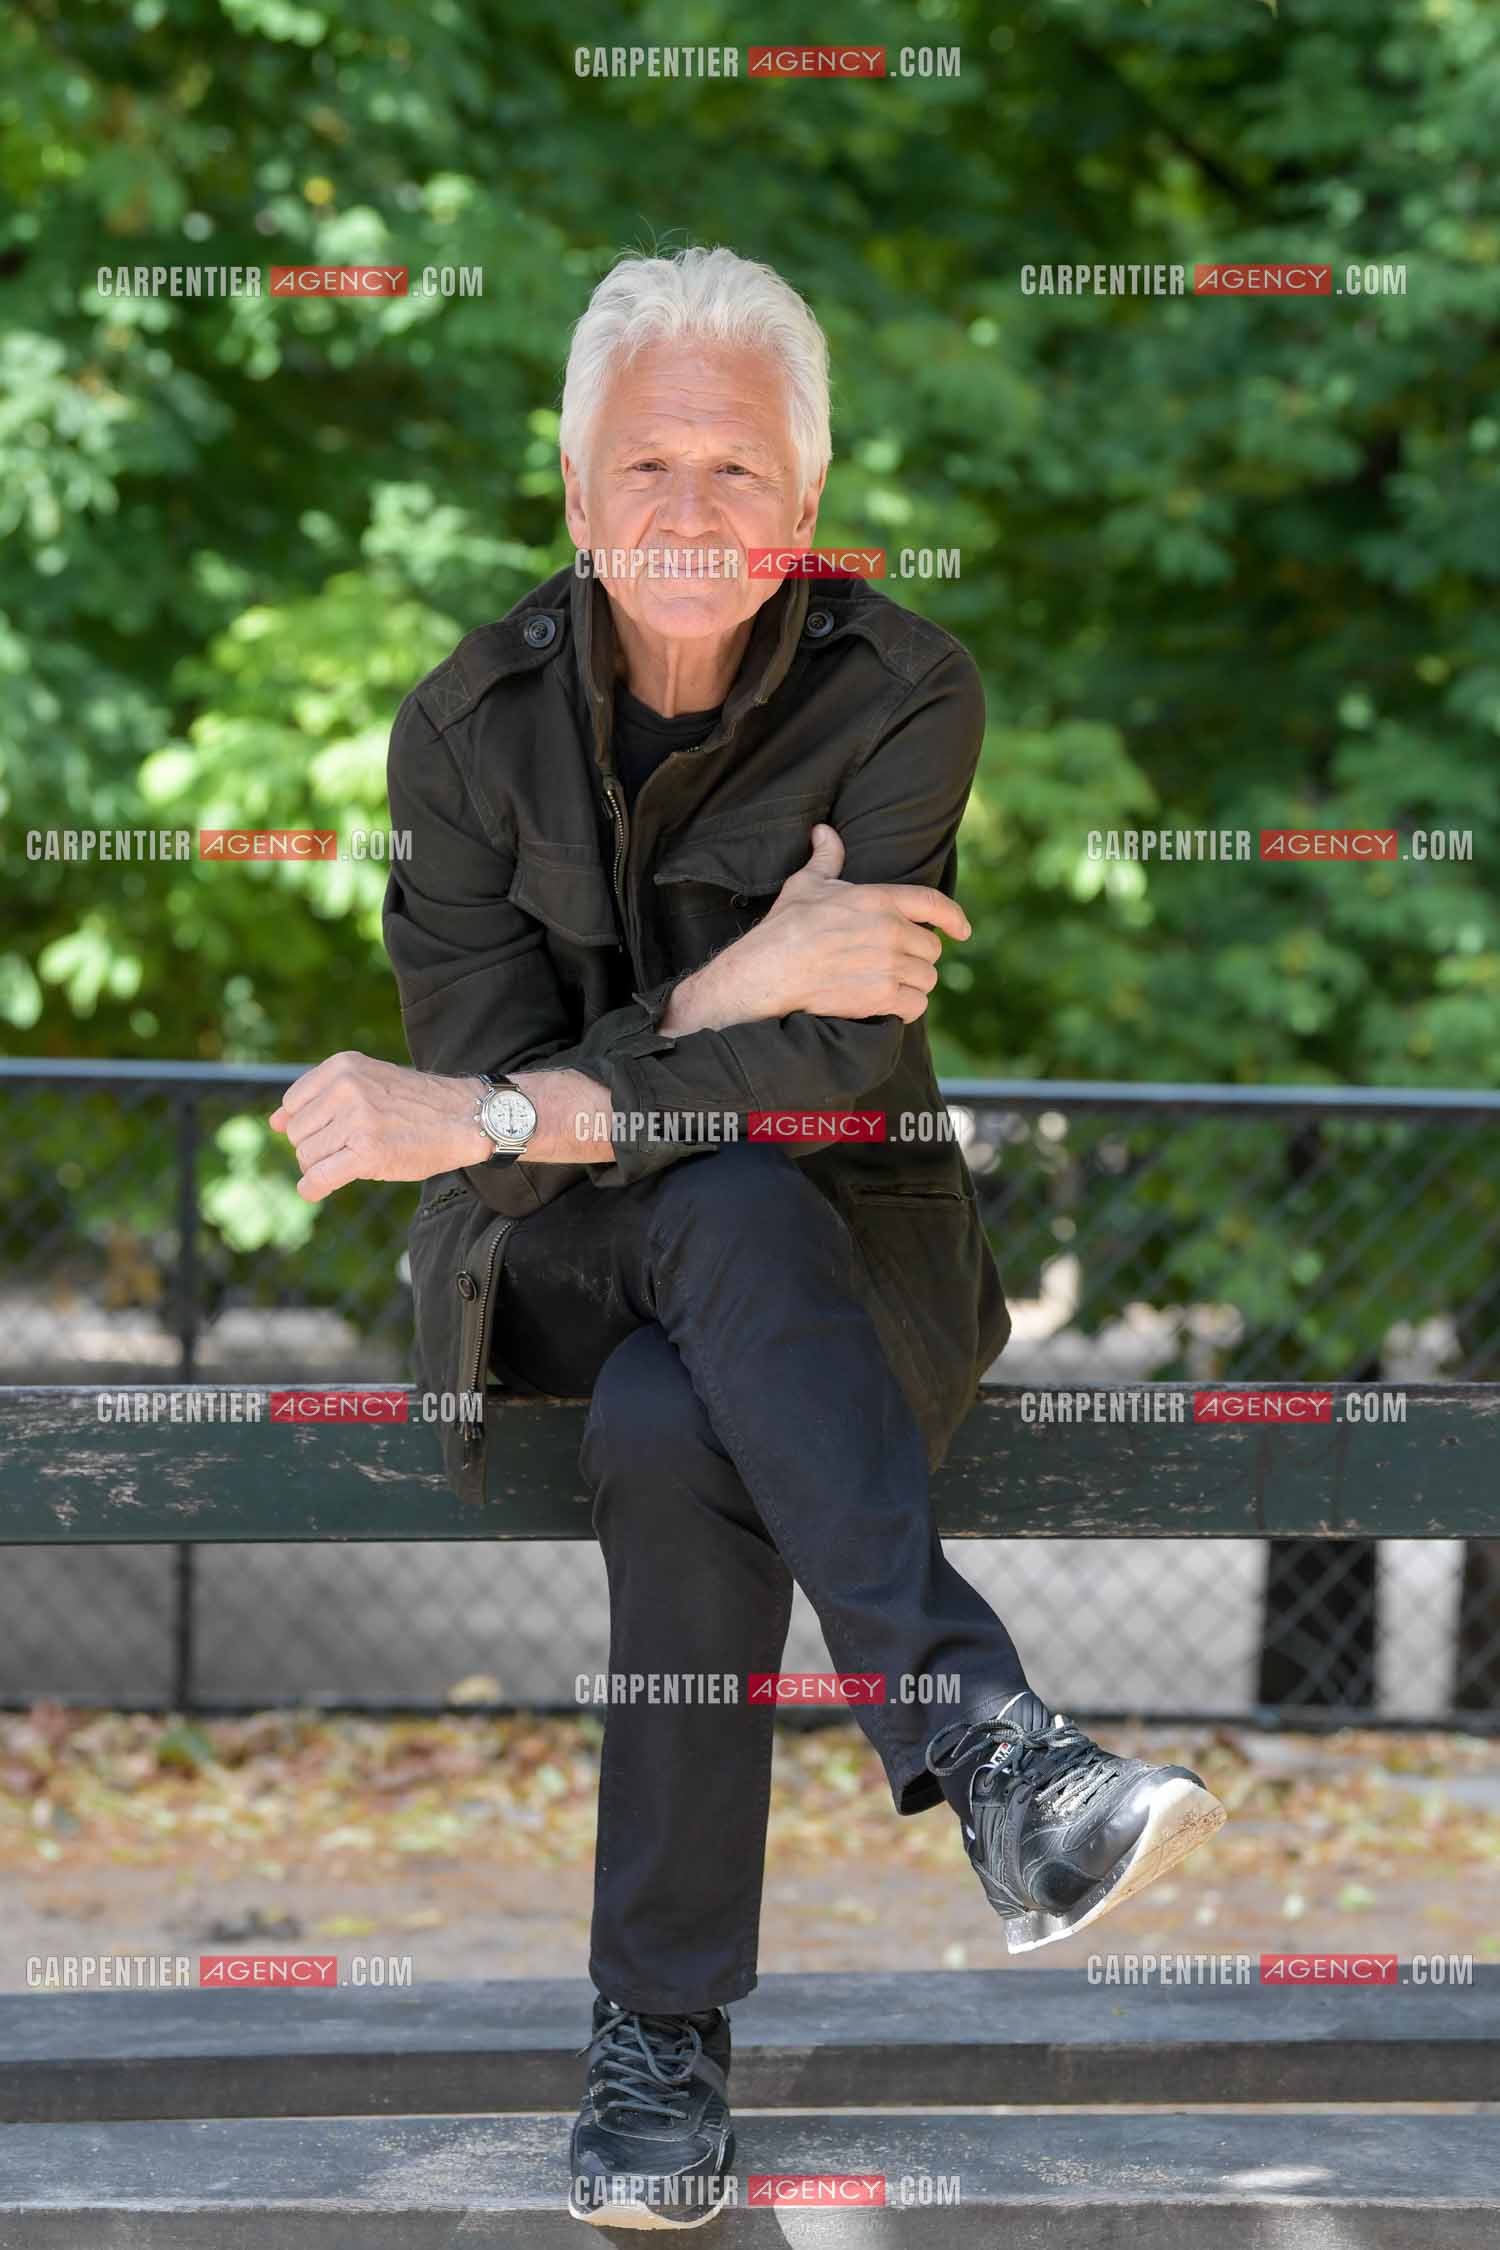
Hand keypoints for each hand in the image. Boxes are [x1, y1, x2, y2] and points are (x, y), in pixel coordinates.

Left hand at [269, 1053, 486, 1202]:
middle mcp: (346, 1089)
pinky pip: (319, 1178)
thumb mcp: (366, 1083)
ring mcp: (357, 1121)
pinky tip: (316, 1190)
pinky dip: (312, 1188)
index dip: (309, 1125)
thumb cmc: (414, 1104)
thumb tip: (272, 1123)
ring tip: (352, 1160)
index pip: (293, 1105)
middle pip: (297, 1134)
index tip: (335, 1131)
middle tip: (349, 1148)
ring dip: (322, 1167)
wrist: (464, 1117)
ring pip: (307, 1157)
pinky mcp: (367, 1153)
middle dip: (316, 1147)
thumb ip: (318, 1098)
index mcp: (343, 1067)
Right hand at [663, 824, 969, 1033]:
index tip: (963, 931)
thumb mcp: (806, 884)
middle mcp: (891, 930)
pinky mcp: (882, 997)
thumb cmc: (784, 928)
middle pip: (931, 948)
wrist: (767, 972)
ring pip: (926, 979)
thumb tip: (824, 831)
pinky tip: (889, 1006)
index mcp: (879, 899)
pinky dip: (907, 1009)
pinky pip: (916, 1006)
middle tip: (894, 964)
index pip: (933, 903)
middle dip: (917, 957)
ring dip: (912, 985)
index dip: (954, 918)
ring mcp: (889, 965)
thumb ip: (826, 858)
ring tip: (889, 985)